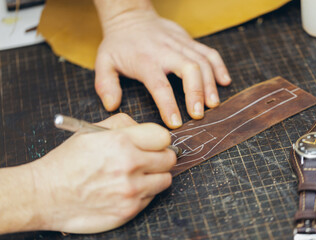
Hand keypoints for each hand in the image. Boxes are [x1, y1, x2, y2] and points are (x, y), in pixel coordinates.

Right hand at [28, 113, 175, 232]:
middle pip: (169, 158)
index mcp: (121, 141)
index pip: (163, 136)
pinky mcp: (129, 210)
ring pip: (165, 180)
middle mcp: (129, 165)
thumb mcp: (90, 130)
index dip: (159, 140)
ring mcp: (131, 190)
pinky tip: (127, 189)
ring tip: (137, 175)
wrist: (45, 194)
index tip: (155, 144)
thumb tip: (144, 128)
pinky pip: (152, 197)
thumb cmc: (67, 162)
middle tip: (149, 159)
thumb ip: (123, 123)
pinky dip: (144, 193)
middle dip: (161, 157)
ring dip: (155, 176)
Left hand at [94, 6, 231, 128]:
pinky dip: (219, 67)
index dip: (169, 105)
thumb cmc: (119, 44)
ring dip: (210, 84)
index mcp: (145, 60)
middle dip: (197, 93)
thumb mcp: (103, 62)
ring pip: (203, 61)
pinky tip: (224, 82)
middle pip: (189, 69)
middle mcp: (166, 51)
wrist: (131, 16)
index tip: (175, 123)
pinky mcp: (189, 40)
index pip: (160, 85)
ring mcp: (180, 44)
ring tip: (214, 104)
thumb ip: (106, 85)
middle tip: (199, 114)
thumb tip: (112, 105)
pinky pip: (209, 52)